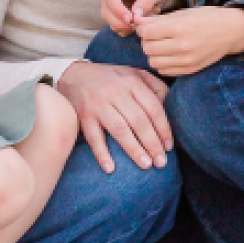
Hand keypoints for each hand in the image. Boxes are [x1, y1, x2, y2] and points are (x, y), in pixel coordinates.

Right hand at [53, 61, 172, 173]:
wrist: (73, 73)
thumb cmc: (110, 78)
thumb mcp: (133, 74)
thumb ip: (153, 86)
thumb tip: (170, 107)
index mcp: (132, 81)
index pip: (153, 108)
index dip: (163, 129)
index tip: (169, 147)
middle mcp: (116, 91)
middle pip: (139, 121)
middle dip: (152, 144)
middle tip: (161, 162)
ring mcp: (98, 104)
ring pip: (120, 130)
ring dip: (134, 149)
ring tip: (145, 165)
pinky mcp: (83, 115)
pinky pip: (93, 137)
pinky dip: (101, 154)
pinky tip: (110, 168)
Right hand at [101, 0, 175, 34]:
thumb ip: (146, 2)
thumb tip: (135, 16)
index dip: (118, 10)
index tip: (130, 19)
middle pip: (106, 11)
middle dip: (119, 22)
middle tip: (135, 26)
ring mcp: (111, 6)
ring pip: (109, 20)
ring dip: (122, 27)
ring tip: (138, 25)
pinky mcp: (115, 15)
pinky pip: (114, 26)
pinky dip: (124, 30)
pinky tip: (135, 27)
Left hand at [137, 7, 243, 76]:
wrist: (230, 32)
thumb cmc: (206, 18)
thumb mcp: (182, 13)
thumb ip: (158, 19)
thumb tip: (136, 22)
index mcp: (179, 28)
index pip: (146, 32)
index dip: (143, 29)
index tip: (148, 27)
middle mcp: (182, 46)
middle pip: (147, 48)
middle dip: (147, 41)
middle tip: (154, 36)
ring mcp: (186, 60)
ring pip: (153, 62)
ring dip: (153, 54)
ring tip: (161, 46)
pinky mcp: (190, 69)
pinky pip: (164, 71)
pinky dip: (162, 63)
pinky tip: (169, 54)